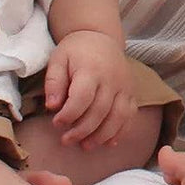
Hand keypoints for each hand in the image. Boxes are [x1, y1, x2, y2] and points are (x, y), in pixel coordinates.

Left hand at [45, 30, 136, 148]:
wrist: (101, 38)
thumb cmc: (76, 50)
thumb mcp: (58, 59)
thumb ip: (54, 82)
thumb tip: (53, 107)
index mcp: (91, 70)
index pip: (82, 98)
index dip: (69, 114)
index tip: (56, 123)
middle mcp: (112, 80)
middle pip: (100, 111)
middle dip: (82, 130)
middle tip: (67, 140)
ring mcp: (125, 88)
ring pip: (118, 117)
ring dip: (102, 135)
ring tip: (86, 146)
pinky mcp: (132, 94)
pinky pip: (130, 116)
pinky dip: (120, 132)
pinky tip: (108, 142)